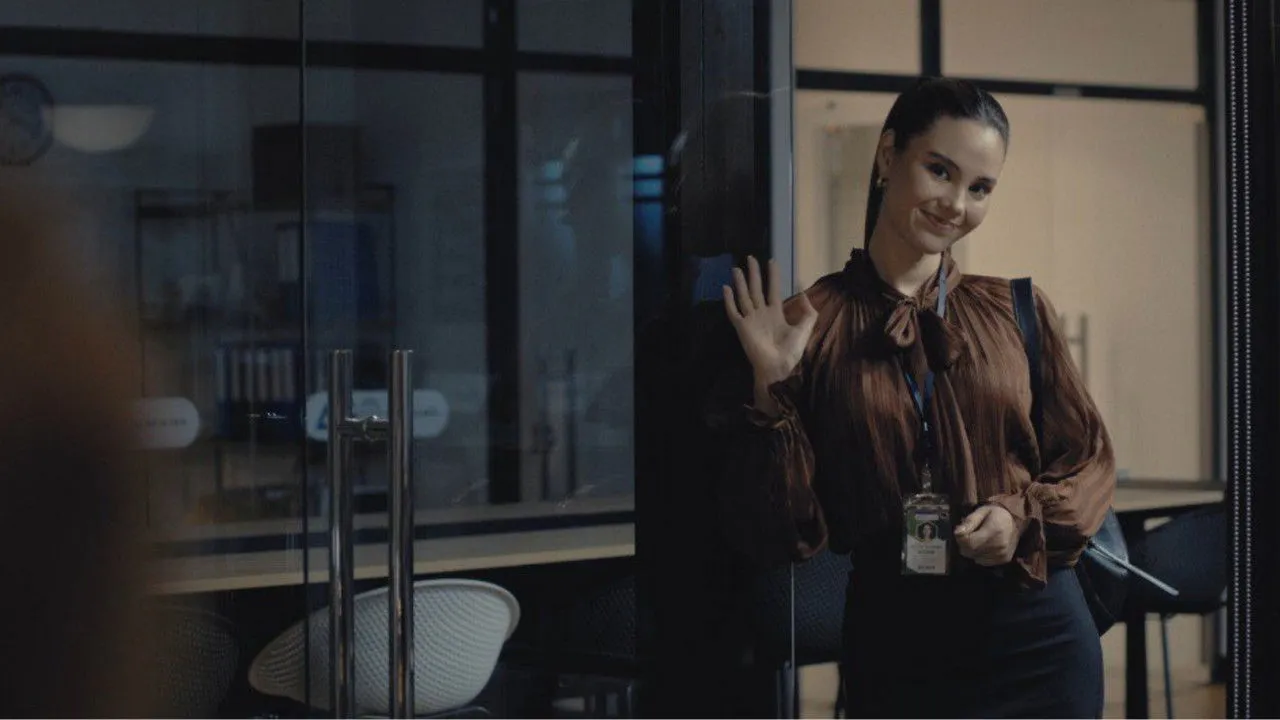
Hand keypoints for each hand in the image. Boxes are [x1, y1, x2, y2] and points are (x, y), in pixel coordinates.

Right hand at [723, 256, 818, 390]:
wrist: (779, 366)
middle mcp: (761, 314)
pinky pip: (733, 311)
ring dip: (740, 283)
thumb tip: (803, 292)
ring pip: (744, 297)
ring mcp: (750, 320)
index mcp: (775, 313)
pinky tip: (726, 288)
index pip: (773, 290)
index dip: (772, 276)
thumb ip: (807, 310)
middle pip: (756, 289)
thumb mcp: (805, 327)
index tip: (771, 261)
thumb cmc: (791, 350)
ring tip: (736, 268)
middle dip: (753, 274)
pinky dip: (729, 300)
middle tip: (750, 257)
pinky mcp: (742, 327)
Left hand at [954, 504, 1018, 566]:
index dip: (960, 539)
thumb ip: (969, 521)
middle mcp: (999, 545)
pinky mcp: (1004, 560)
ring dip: (972, 551)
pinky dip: (980, 555)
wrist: (1016, 521)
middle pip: (970, 552)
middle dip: (964, 544)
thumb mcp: (982, 511)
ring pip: (975, 558)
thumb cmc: (996, 514)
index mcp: (994, 531)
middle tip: (969, 535)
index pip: (969, 543)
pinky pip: (983, 561)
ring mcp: (1002, 554)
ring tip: (978, 539)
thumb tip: (957, 532)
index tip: (961, 532)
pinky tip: (985, 546)